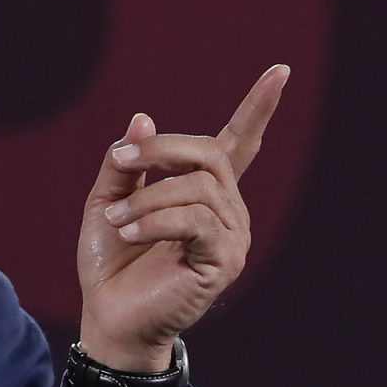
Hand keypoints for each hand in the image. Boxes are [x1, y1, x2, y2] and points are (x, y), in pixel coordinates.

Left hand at [77, 65, 289, 378]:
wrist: (108, 315)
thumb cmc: (111, 263)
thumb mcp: (106, 201)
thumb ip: (125, 162)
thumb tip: (143, 116)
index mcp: (203, 192)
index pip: (239, 143)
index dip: (258, 108)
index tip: (280, 71)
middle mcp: (227, 209)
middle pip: (207, 154)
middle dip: (160, 149)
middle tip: (119, 161)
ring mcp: (231, 236)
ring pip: (196, 188)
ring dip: (145, 197)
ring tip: (113, 221)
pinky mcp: (223, 261)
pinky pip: (195, 221)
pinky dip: (154, 220)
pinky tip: (127, 233)